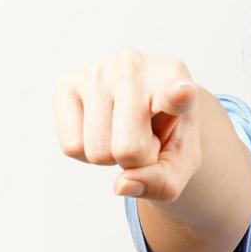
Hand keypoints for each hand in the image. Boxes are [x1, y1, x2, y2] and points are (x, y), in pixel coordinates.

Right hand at [54, 48, 204, 202]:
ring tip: (124, 129)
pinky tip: (102, 128)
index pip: (176, 89)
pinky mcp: (67, 83)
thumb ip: (164, 181)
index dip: (178, 95)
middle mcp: (134, 66)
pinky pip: (71, 147)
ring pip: (97, 151)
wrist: (145, 105)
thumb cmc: (168, 132)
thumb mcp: (181, 161)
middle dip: (137, 160)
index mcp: (175, 78)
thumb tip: (121, 186)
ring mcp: (98, 71)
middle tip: (145, 136)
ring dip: (110, 156)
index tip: (183, 91)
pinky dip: (86, 153)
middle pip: (129, 150)